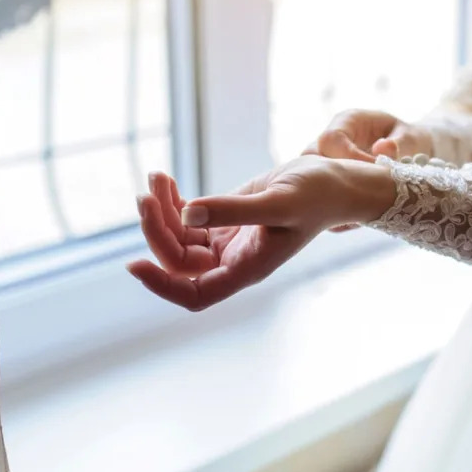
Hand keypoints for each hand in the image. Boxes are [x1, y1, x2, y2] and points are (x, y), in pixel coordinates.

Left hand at [127, 158, 392, 311]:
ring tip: (156, 178)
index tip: (135, 264)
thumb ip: (234, 209)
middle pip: (177, 260)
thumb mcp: (278, 200)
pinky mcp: (226, 218)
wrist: (336, 181)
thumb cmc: (317, 194)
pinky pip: (187, 217)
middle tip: (147, 194)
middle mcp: (233, 260)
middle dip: (157, 230)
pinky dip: (171, 200)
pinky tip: (164, 179)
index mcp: (248, 268)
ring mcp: (228, 240)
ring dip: (160, 210)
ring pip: (177, 237)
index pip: (195, 293)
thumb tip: (189, 212)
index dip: (163, 285)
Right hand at [305, 109, 430, 231]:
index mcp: (348, 121)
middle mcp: (331, 141)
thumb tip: (382, 149)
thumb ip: (402, 143)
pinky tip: (357, 220)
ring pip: (309, 183)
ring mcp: (323, 163)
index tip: (375, 176)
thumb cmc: (411, 141)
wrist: (409, 153)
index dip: (348, 161)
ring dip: (332, 201)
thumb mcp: (414, 138)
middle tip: (365, 200)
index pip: (331, 139)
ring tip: (362, 214)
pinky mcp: (325, 184)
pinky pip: (320, 202)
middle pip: (309, 160)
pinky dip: (336, 214)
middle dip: (334, 184)